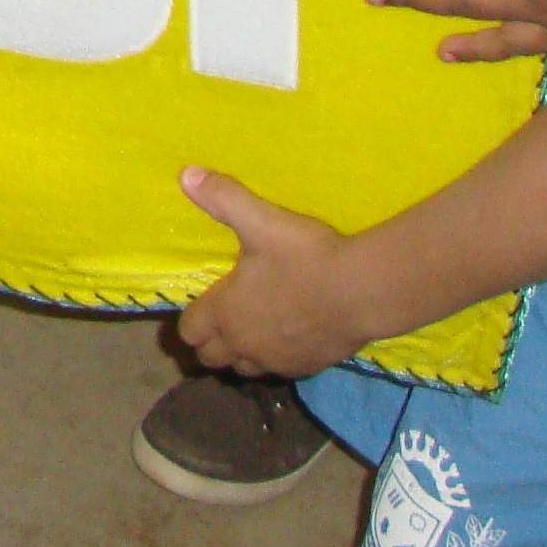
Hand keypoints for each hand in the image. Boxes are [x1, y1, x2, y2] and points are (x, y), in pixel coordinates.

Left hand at [174, 170, 369, 378]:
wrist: (361, 291)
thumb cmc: (304, 256)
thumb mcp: (259, 220)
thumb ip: (222, 197)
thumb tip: (186, 174)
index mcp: (226, 312)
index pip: (190, 331)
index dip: (190, 321)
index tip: (199, 306)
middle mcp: (245, 343)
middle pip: (211, 358)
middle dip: (210, 342)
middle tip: (220, 321)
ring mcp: (277, 361)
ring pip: (245, 368)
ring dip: (241, 354)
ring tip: (251, 331)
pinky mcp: (308, 367)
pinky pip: (280, 371)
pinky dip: (275, 359)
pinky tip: (287, 338)